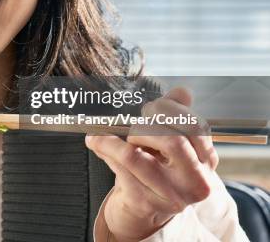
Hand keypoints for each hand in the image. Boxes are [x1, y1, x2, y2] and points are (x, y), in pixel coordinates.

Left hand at [85, 87, 219, 240]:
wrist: (147, 210)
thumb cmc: (160, 169)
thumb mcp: (172, 144)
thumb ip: (176, 115)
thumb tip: (182, 91)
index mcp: (207, 161)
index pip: (196, 127)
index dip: (171, 110)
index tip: (152, 108)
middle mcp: (195, 182)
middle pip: (172, 141)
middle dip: (147, 125)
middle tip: (134, 124)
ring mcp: (169, 195)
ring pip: (134, 155)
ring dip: (113, 139)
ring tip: (104, 134)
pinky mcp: (143, 202)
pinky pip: (117, 168)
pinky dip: (103, 148)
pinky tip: (95, 141)